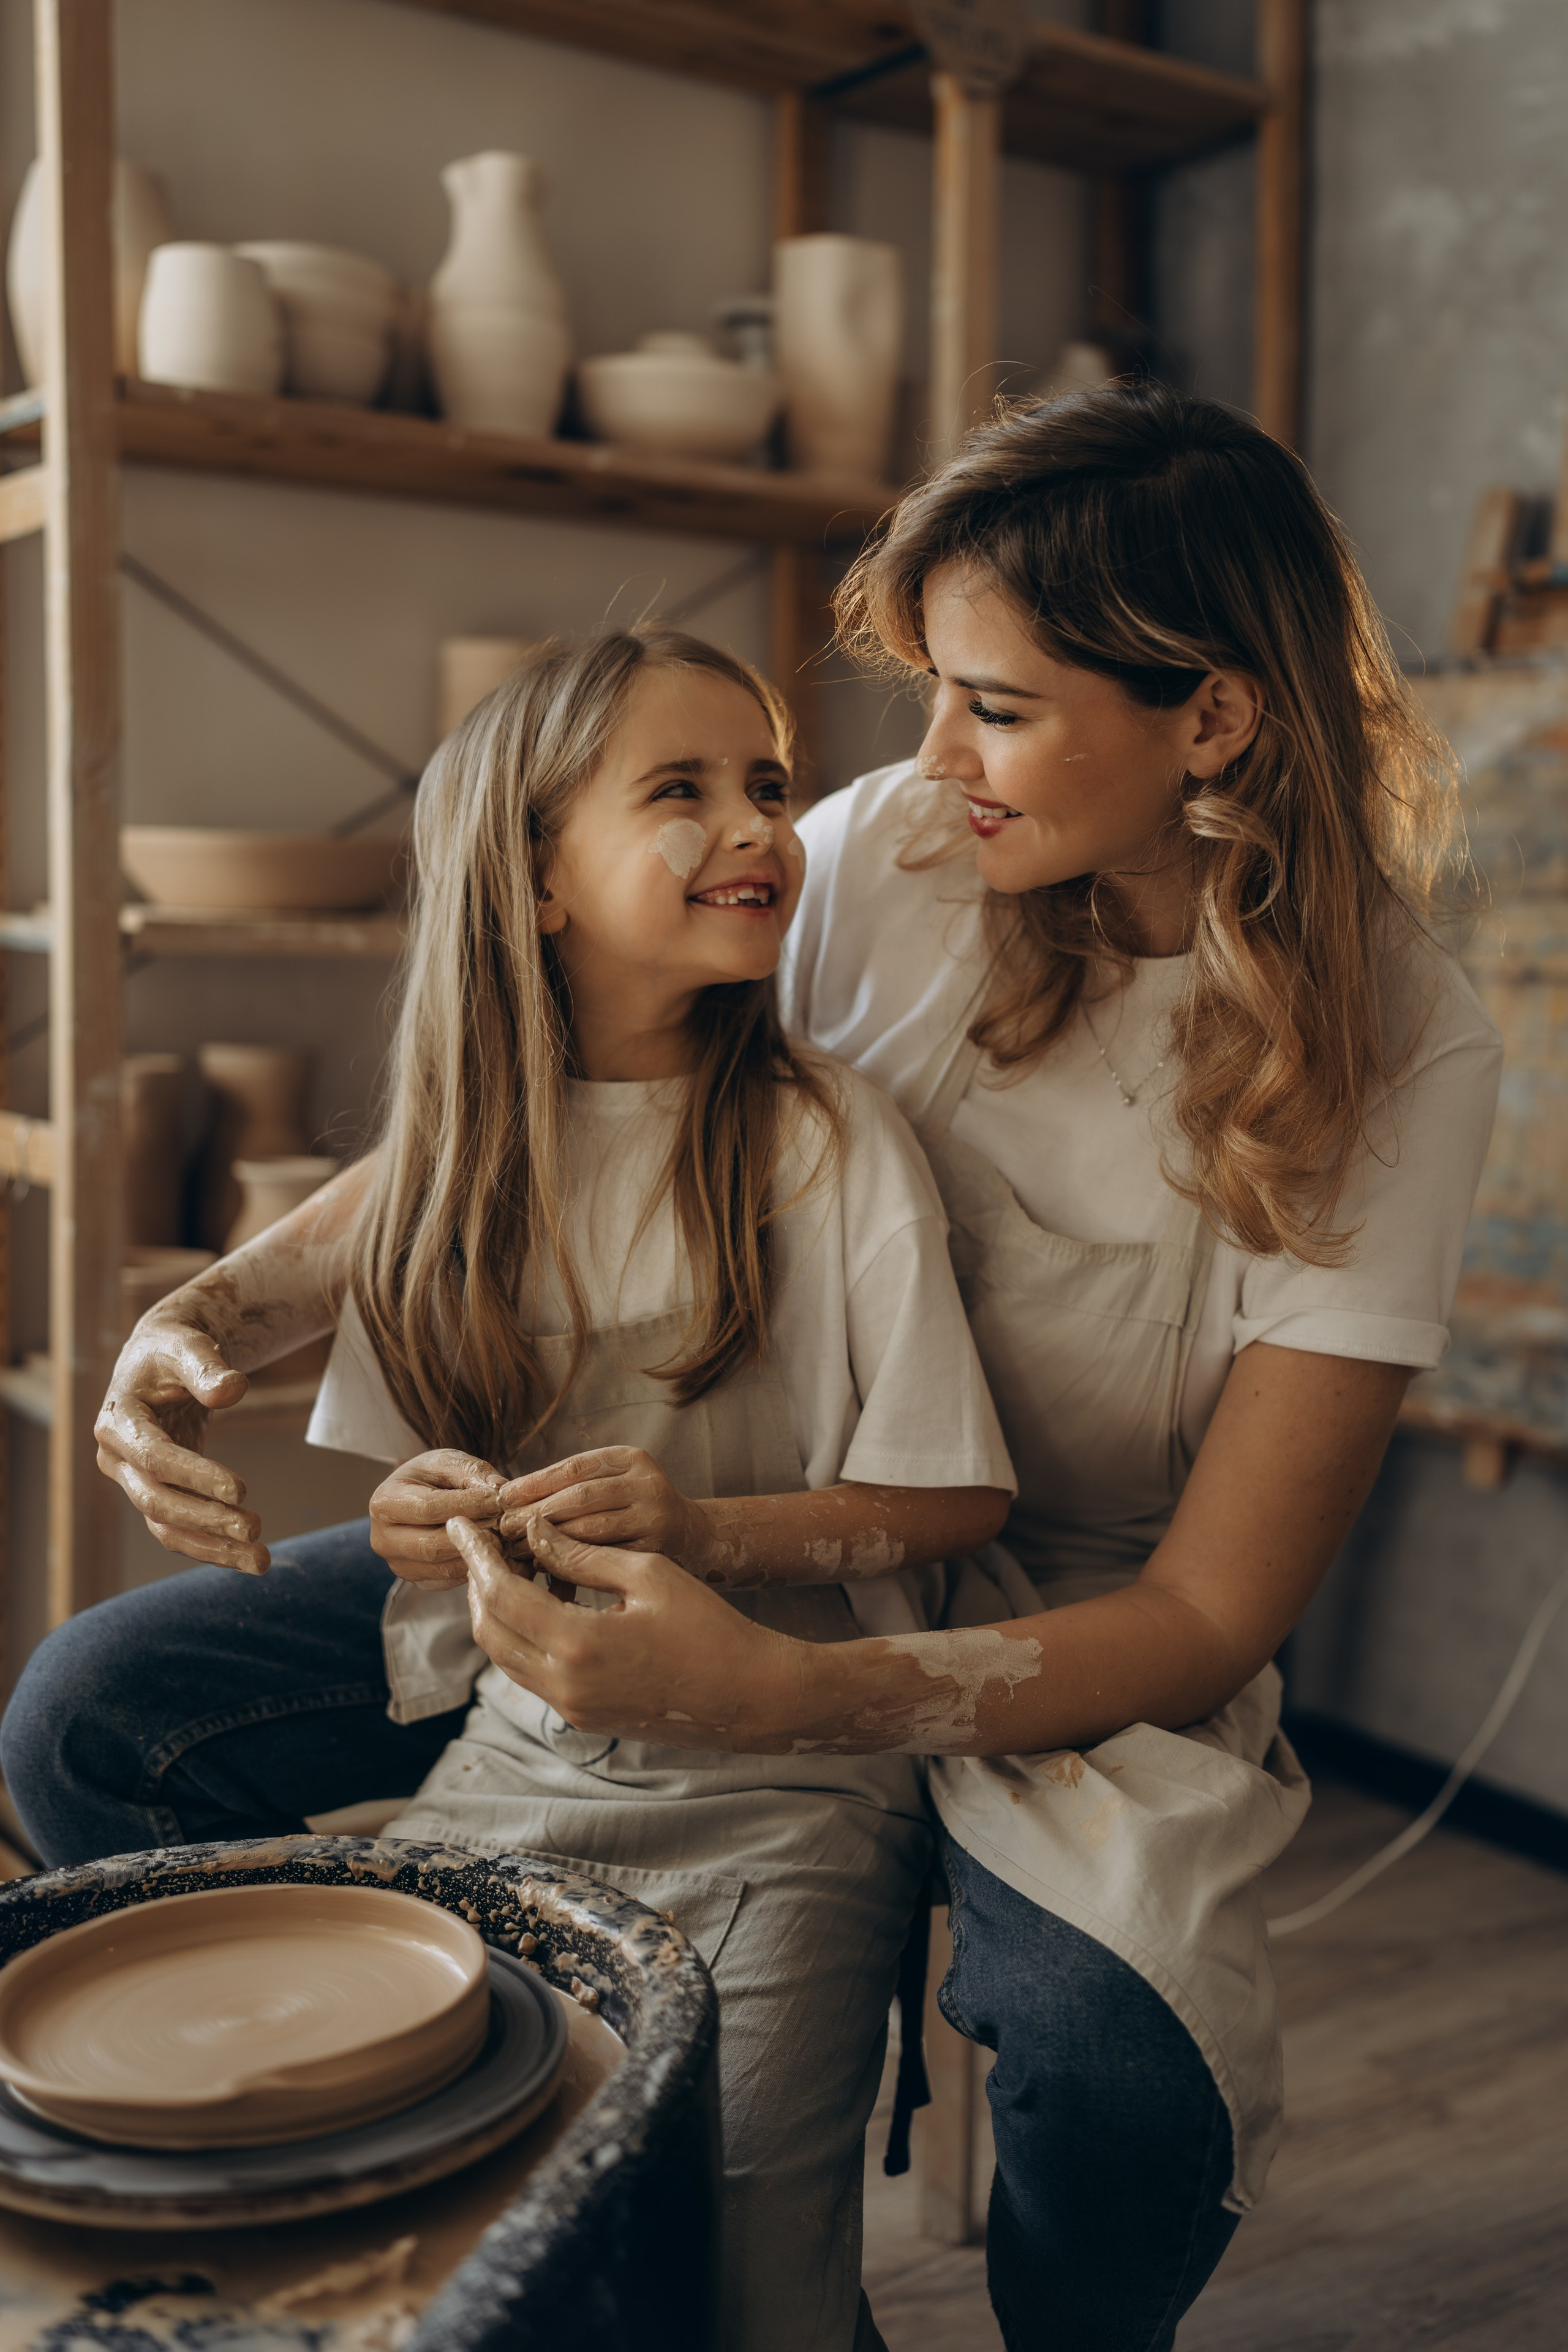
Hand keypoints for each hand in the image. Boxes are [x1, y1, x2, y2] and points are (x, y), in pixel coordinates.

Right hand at [95, 1316, 262, 1572]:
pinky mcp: (156, 1491)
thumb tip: (233, 1389)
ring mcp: (133, 1480)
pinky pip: (179, 1528)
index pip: (153, 1457)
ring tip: (262, 1559)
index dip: (194, 1475)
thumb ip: (206, 1366)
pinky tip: (249, 1558)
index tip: (241, 1489)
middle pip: (155, 1499)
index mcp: (117, 1420)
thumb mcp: (187, 1345)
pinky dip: (212, 1546)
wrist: (160, 1358)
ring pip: (166, 1525)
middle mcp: (117, 1458)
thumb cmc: (173, 1347)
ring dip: (212, 1546)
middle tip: (255, 1527)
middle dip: (205, 1517)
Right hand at [369, 1450, 508, 1587]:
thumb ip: (472, 1472)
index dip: (467, 1504)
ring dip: (476, 1555)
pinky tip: (492, 1553)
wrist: (417, 1498)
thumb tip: (499, 1491)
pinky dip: (473, 1568)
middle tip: (505, 1525)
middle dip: (472, 1535)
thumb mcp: (449, 1462)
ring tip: (503, 1538)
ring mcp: (398, 1565)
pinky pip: (449, 1580)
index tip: (498, 1499)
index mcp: (384, 1502)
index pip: (429, 1508)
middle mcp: (383, 1539)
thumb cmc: (432, 1477)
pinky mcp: (417, 1580)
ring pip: (442, 1568)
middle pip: (432, 1545)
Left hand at [450, 1514, 804, 1749]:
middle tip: (479, 1544)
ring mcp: (571, 1707)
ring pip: (504, 1656)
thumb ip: (584, 1553)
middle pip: (489, 1629)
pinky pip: (530, 1673)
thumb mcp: (649, 1573)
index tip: (463, 1526)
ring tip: (504, 1568)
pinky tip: (537, 1603)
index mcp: (578, 1644)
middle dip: (477, 1583)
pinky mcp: (583, 1716)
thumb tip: (535, 1533)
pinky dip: (520, 1636)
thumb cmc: (709, 1626)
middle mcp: (564, 1684)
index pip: (500, 1594)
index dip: (476, 1556)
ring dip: (495, 1611)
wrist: (747, 1695)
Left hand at [496, 1447, 715, 1574]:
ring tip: (517, 1548)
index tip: (503, 1496)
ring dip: (548, 1541)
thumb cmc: (637, 1508)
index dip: (534, 1483)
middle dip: (535, 1514)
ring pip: (589, 1530)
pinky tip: (546, 1566)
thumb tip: (511, 1497)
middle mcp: (647, 1485)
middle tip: (503, 1528)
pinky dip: (570, 1564)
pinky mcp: (655, 1554)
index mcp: (633, 1458)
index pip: (574, 1469)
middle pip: (579, 1498)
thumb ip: (577, 1484)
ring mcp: (654, 1519)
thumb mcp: (617, 1480)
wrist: (694, 1537)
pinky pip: (602, 1560)